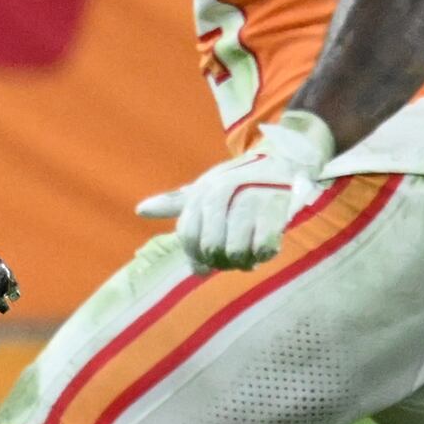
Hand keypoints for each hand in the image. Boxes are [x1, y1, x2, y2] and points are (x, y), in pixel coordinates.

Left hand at [138, 111, 337, 269]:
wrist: (283, 159)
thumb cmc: (238, 179)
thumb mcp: (205, 186)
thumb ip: (175, 201)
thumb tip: (140, 210)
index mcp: (202, 192)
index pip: (188, 237)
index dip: (195, 257)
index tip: (205, 264)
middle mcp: (222, 195)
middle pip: (211, 248)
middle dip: (221, 262)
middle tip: (231, 259)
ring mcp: (249, 201)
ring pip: (236, 253)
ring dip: (243, 262)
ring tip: (248, 256)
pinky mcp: (275, 210)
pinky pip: (263, 248)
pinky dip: (264, 255)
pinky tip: (265, 249)